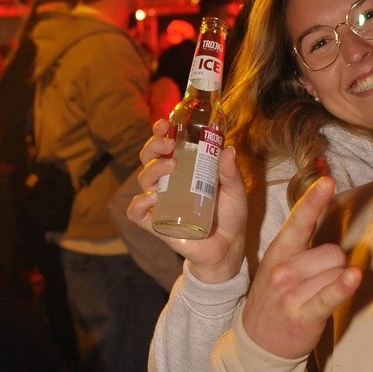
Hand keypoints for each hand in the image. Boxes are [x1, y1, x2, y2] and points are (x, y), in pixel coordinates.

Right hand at [127, 119, 248, 281]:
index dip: (160, 133)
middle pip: (149, 158)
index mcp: (185, 169)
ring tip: (170, 166)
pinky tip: (151, 198)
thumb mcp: (235, 192)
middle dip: (153, 146)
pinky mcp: (156, 223)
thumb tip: (228, 149)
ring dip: (153, 169)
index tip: (165, 123)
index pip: (166, 146)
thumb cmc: (230, 216)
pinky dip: (139, 204)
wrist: (228, 247)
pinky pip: (137, 212)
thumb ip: (231, 173)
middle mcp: (169, 182)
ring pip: (143, 180)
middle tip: (168, 143)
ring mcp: (161, 202)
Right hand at [242, 176, 361, 359]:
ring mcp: (292, 292)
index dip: (314, 201)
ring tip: (319, 297)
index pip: (299, 222)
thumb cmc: (276, 302)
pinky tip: (353, 278)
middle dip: (335, 265)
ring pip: (337, 271)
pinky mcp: (305, 314)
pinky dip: (343, 287)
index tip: (326, 181)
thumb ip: (302, 250)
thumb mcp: (279, 269)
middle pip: (332, 252)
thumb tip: (332, 233)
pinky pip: (329, 294)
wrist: (258, 345)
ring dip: (338, 283)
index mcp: (279, 253)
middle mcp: (284, 269)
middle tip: (319, 283)